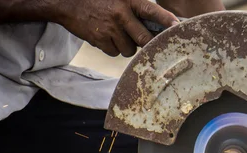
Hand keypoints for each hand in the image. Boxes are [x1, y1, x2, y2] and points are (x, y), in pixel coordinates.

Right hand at [56, 0, 178, 56]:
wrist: (68, 3)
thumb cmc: (98, 0)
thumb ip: (136, 9)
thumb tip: (156, 25)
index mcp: (129, 1)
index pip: (153, 11)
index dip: (166, 20)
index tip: (177, 27)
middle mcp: (121, 14)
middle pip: (144, 39)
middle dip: (146, 43)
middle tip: (145, 42)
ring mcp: (110, 29)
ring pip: (129, 49)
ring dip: (127, 46)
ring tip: (118, 35)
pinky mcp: (99, 40)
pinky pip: (114, 53)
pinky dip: (112, 49)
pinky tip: (106, 38)